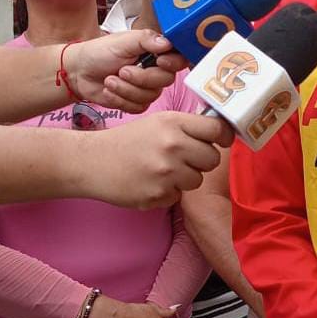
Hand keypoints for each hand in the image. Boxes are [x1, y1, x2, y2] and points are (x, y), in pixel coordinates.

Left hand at [66, 31, 186, 112]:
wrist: (79, 72)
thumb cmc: (99, 52)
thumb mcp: (122, 41)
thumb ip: (146, 39)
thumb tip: (167, 42)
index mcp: (155, 51)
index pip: (179, 58)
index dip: (173, 63)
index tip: (160, 61)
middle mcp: (155, 70)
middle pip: (165, 80)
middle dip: (141, 78)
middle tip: (122, 70)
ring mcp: (147, 88)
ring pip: (150, 96)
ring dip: (125, 89)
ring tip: (110, 80)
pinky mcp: (136, 103)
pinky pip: (138, 107)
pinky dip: (120, 100)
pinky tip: (109, 90)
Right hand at [74, 112, 233, 208]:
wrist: (93, 162)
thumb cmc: (128, 140)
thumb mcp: (158, 122)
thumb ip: (187, 126)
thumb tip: (220, 132)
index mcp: (174, 123)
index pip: (217, 130)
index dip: (223, 137)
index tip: (220, 141)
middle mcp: (173, 146)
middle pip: (212, 159)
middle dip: (201, 161)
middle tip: (183, 158)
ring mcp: (166, 172)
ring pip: (197, 180)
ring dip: (184, 178)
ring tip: (162, 170)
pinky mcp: (158, 194)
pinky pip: (178, 196)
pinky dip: (167, 192)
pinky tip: (150, 182)